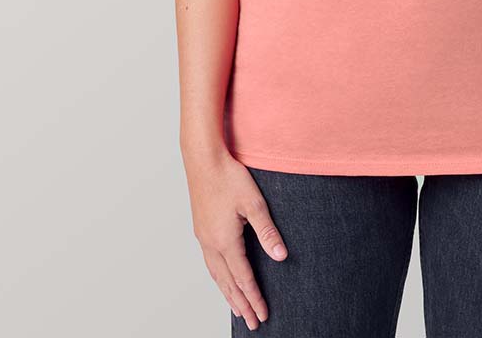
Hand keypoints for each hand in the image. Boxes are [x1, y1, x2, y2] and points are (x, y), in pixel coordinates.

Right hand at [184, 148, 288, 329]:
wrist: (203, 159)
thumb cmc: (229, 177)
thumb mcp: (254, 203)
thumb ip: (267, 231)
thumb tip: (280, 256)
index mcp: (225, 241)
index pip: (243, 277)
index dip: (254, 297)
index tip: (262, 314)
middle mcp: (211, 244)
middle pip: (227, 282)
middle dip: (241, 303)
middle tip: (252, 322)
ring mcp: (203, 237)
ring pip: (216, 274)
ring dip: (227, 293)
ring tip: (236, 308)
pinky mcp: (200, 229)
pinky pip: (210, 262)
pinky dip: (218, 277)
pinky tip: (222, 277)